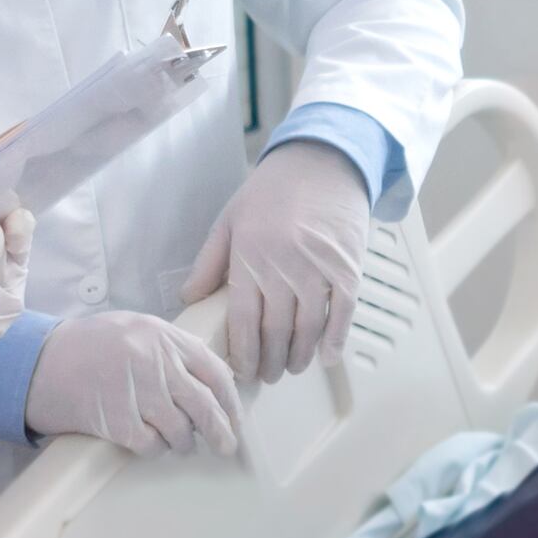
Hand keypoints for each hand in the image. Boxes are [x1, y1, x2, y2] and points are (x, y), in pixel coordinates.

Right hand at [27, 307, 242, 456]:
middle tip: (226, 446)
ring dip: (182, 443)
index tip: (235, 417)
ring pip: (181, 431)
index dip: (231, 401)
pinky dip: (154, 449)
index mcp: (163, 337)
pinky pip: (152, 446)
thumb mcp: (135, 331)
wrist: (38, 363)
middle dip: (221, 432)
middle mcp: (154, 362)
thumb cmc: (88, 347)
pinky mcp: (117, 421)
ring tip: (175, 442)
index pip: (215, 372)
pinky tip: (146, 442)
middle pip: (205, 406)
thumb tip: (212, 383)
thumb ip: (173, 351)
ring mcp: (136, 392)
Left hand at [182, 137, 372, 386]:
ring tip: (291, 368)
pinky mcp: (348, 268)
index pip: (242, 321)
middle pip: (276, 332)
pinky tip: (325, 357)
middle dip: (270, 362)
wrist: (323, 161)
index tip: (241, 370)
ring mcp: (319, 268)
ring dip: (299, 357)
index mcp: (249, 257)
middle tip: (266, 376)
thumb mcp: (230, 219)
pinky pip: (343, 314)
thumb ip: (209, 262)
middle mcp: (283, 266)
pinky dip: (335, 340)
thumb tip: (188, 300)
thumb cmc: (273, 191)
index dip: (242, 353)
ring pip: (308, 329)